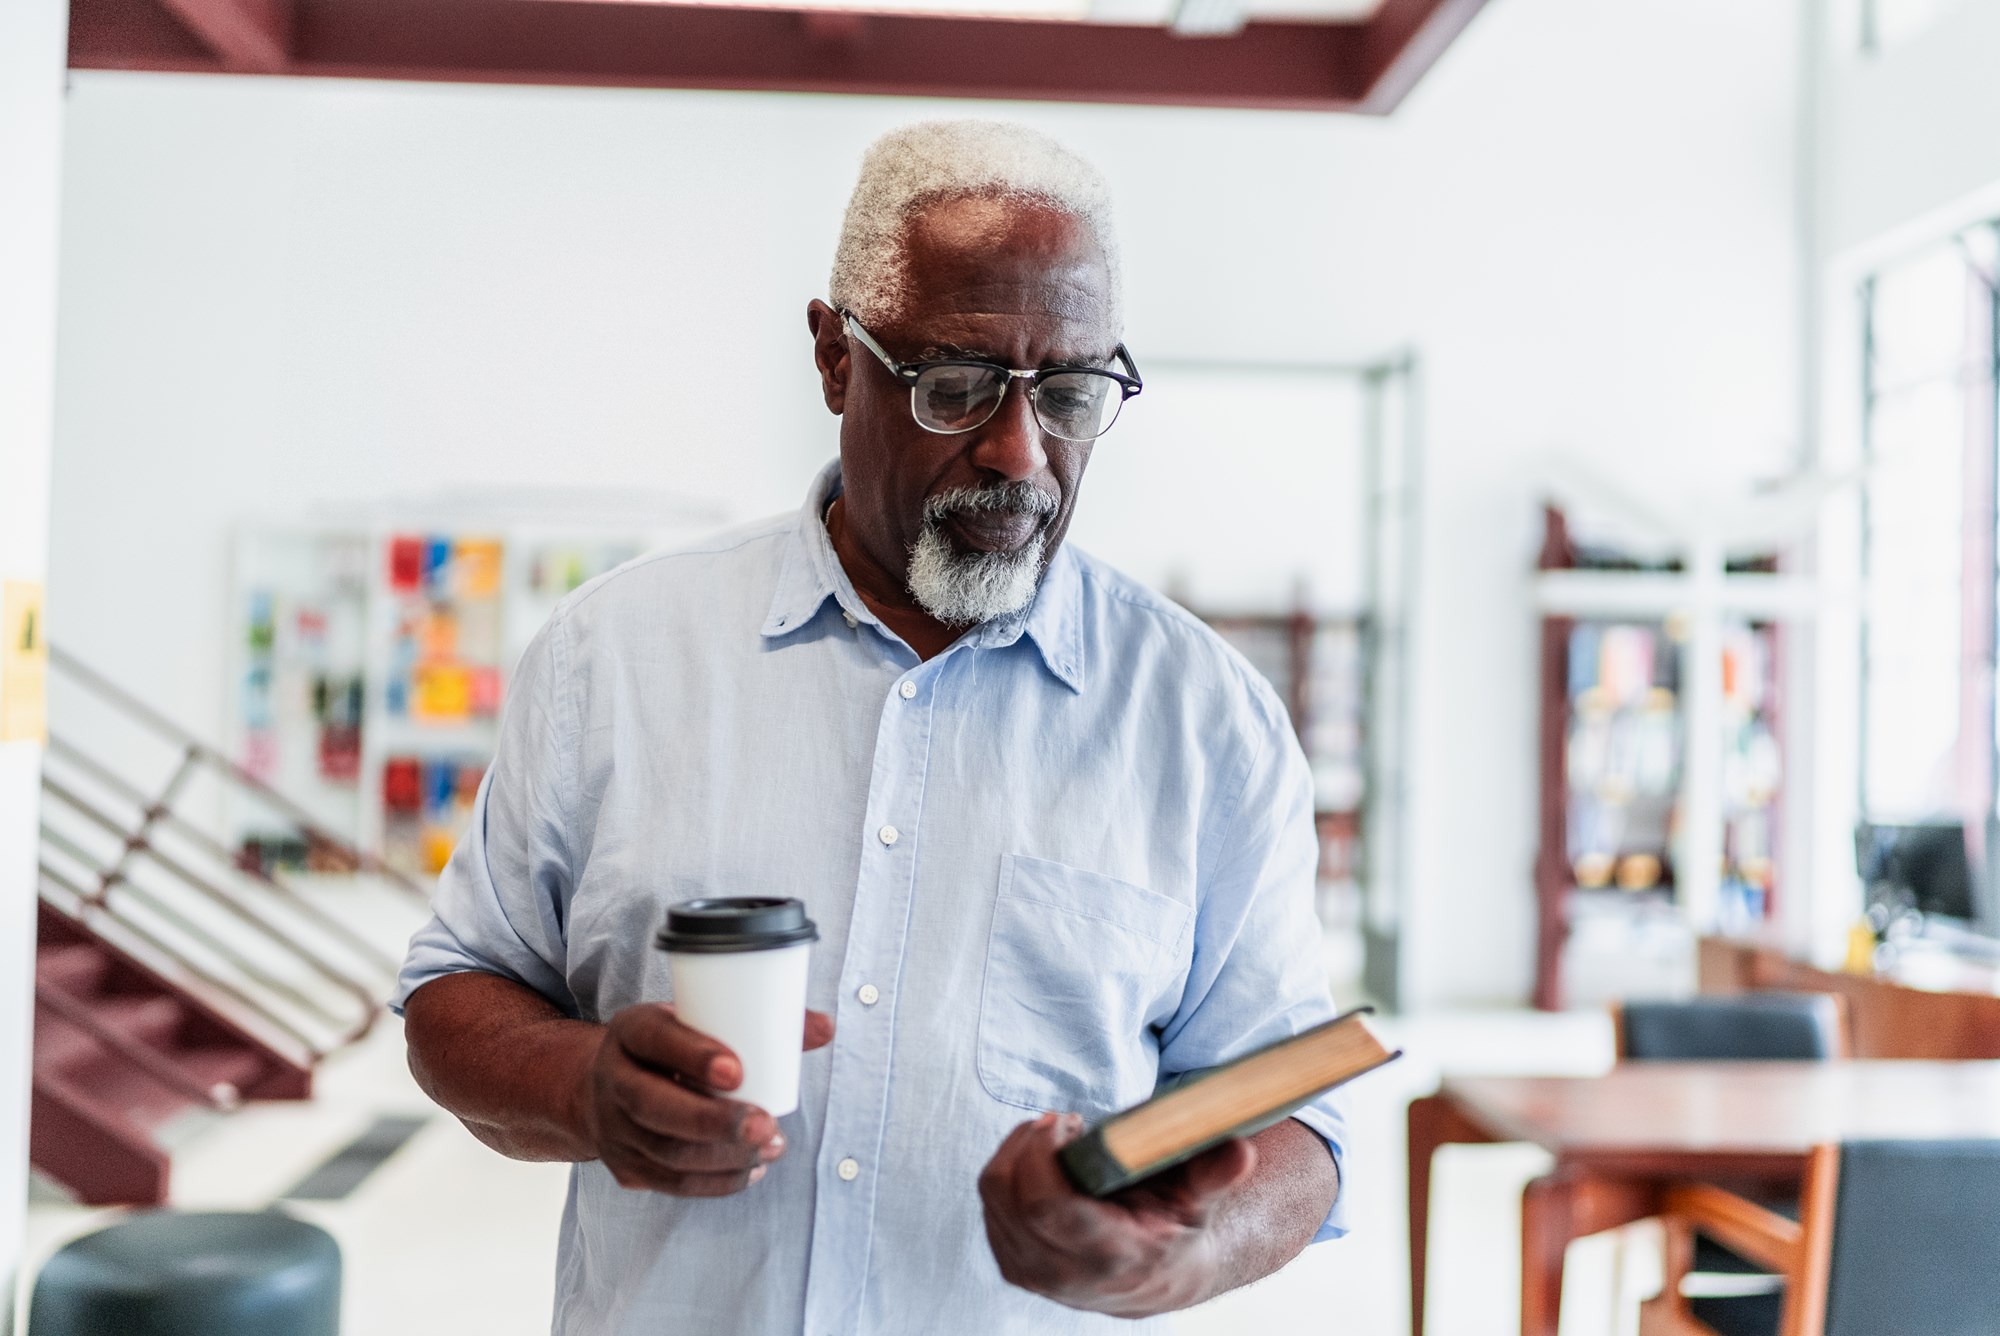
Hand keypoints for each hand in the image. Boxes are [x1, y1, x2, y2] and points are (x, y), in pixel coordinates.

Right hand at [577, 1002, 834, 1196]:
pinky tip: (751, 1168)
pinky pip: (672, 1183)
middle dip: (714, 1122)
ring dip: (725, 1157)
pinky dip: (717, 1181)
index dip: (693, 1055)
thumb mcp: (700, 1019)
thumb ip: (762, 1023)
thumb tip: (826, 1028)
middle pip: (654, 1106)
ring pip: (666, 1152)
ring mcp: (613, 1128)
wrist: (607, 1085)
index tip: (738, 1071)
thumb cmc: (673, 1046)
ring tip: (772, 1145)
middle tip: (767, 1127)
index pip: (654, 1038)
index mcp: (631, 1030)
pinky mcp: (625, 1166)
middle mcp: (612, 1078)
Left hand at [978, 1112, 1257, 1316]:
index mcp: (1106, 1255)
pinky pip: (991, 1202)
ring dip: (1019, 1152)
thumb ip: (1213, 1175)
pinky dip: (1011, 1170)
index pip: (1044, 1204)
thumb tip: (1243, 1151)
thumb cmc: (1176, 1229)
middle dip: (1030, 1141)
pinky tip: (1045, 1164)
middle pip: (1010, 1191)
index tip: (1066, 1121)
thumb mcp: (1198, 1202)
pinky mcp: (1011, 1264)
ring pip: (994, 1192)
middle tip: (1065, 1123)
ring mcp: (1030, 1273)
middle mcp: (1060, 1273)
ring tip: (1059, 1141)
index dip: (1042, 1153)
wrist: (1155, 1281)